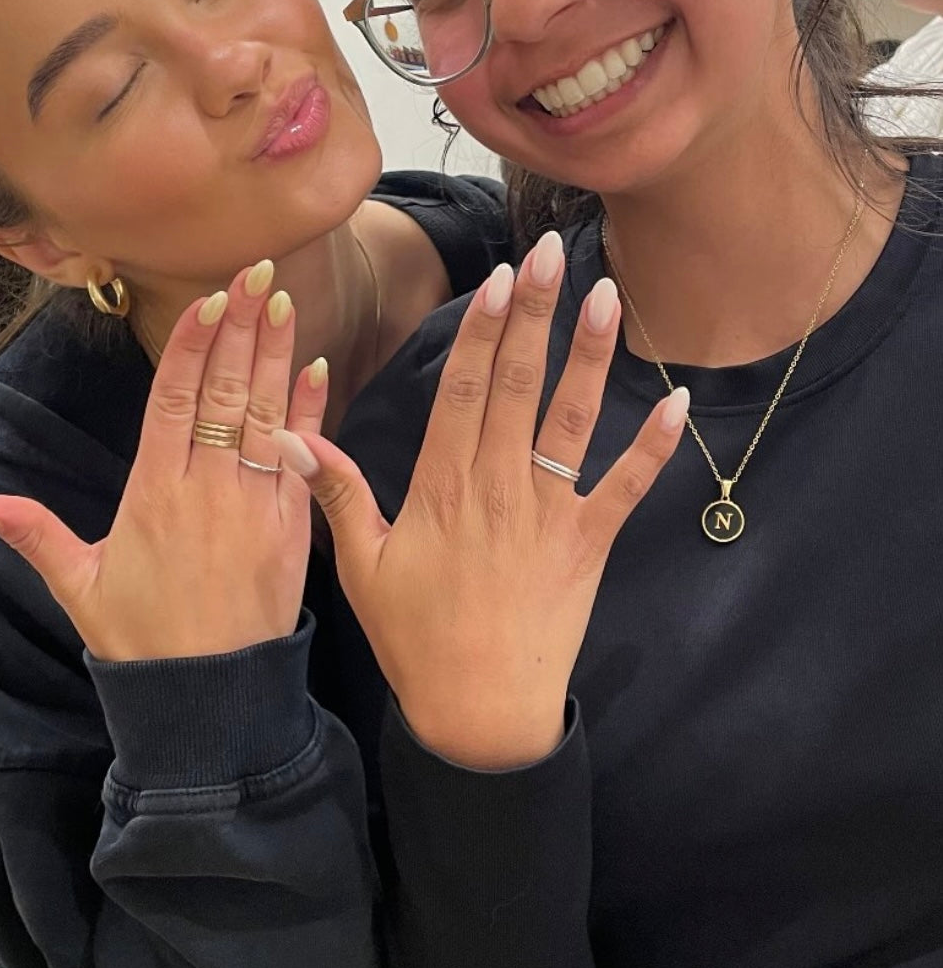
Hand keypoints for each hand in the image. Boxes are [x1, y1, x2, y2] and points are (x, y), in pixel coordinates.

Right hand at [0, 263, 328, 661]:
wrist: (211, 702)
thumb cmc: (141, 643)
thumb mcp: (77, 586)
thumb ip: (32, 534)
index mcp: (152, 493)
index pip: (173, 400)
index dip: (190, 345)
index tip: (208, 298)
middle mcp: (206, 489)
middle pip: (222, 392)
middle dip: (239, 327)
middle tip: (255, 271)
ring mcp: (254, 505)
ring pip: (265, 414)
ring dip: (276, 354)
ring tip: (283, 300)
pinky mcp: (292, 528)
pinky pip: (304, 458)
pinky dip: (311, 412)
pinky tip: (317, 370)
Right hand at [274, 233, 687, 769]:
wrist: (479, 715)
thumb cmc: (416, 639)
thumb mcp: (362, 567)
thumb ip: (337, 493)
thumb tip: (291, 434)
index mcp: (443, 487)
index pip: (464, 390)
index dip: (481, 330)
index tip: (498, 278)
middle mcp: (501, 488)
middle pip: (518, 385)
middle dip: (535, 315)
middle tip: (552, 251)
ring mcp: (550, 514)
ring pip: (571, 421)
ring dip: (589, 357)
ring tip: (604, 296)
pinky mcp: (590, 545)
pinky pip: (626, 488)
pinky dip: (653, 447)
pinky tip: (676, 401)